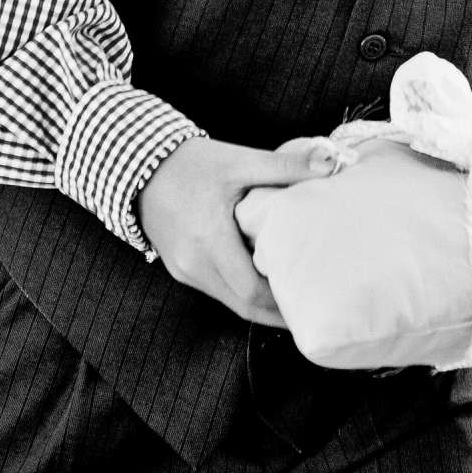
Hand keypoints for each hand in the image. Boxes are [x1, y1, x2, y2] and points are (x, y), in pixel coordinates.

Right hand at [136, 137, 330, 326]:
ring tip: (292, 295)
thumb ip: (286, 165)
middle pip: (243, 306)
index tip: (312, 300)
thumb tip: (333, 163)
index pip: (253, 293)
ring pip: (229, 300)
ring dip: (258, 302)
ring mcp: (183, 270)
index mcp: (210, 241)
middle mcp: (194, 264)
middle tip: (310, 307)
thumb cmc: (192, 162)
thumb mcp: (240, 160)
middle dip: (276, 312)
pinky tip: (260, 278)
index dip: (283, 304)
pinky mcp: (178, 268)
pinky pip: (215, 289)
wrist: (139, 162)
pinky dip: (239, 290)